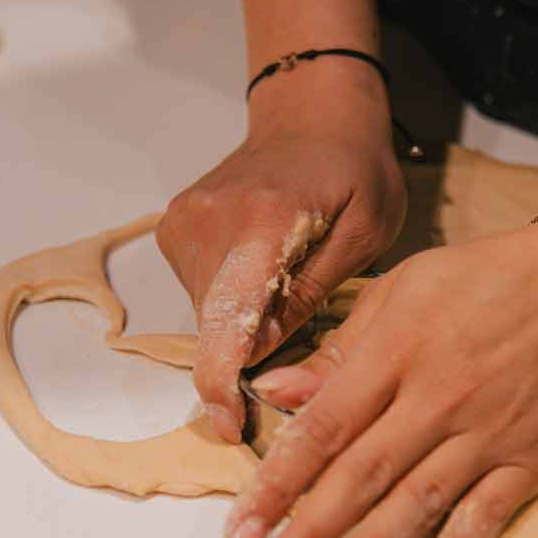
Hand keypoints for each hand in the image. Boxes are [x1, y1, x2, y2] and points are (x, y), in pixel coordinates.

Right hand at [156, 59, 405, 442]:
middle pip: (218, 325)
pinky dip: (230, 297)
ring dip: (244, 319)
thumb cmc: (353, 170)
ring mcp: (183, 222)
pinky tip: (262, 266)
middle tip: (300, 322)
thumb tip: (262, 356)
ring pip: (207, 313)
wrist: (311, 113)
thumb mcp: (365, 233)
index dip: (222, 381)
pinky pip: (199, 291)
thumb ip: (311, 294)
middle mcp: (209, 222)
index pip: (227, 317)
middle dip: (253, 347)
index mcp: (264, 222)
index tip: (230, 424)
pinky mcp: (172, 226)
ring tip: (286, 277)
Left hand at [224, 225, 537, 537]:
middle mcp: (435, 398)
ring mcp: (485, 431)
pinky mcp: (529, 457)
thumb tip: (274, 391)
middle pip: (360, 474)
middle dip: (309, 534)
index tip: (239, 531)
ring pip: (418, 499)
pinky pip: (490, 509)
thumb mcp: (401, 291)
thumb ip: (338, 351)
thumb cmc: (482, 281)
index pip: (322, 429)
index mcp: (393, 353)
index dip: (276, 484)